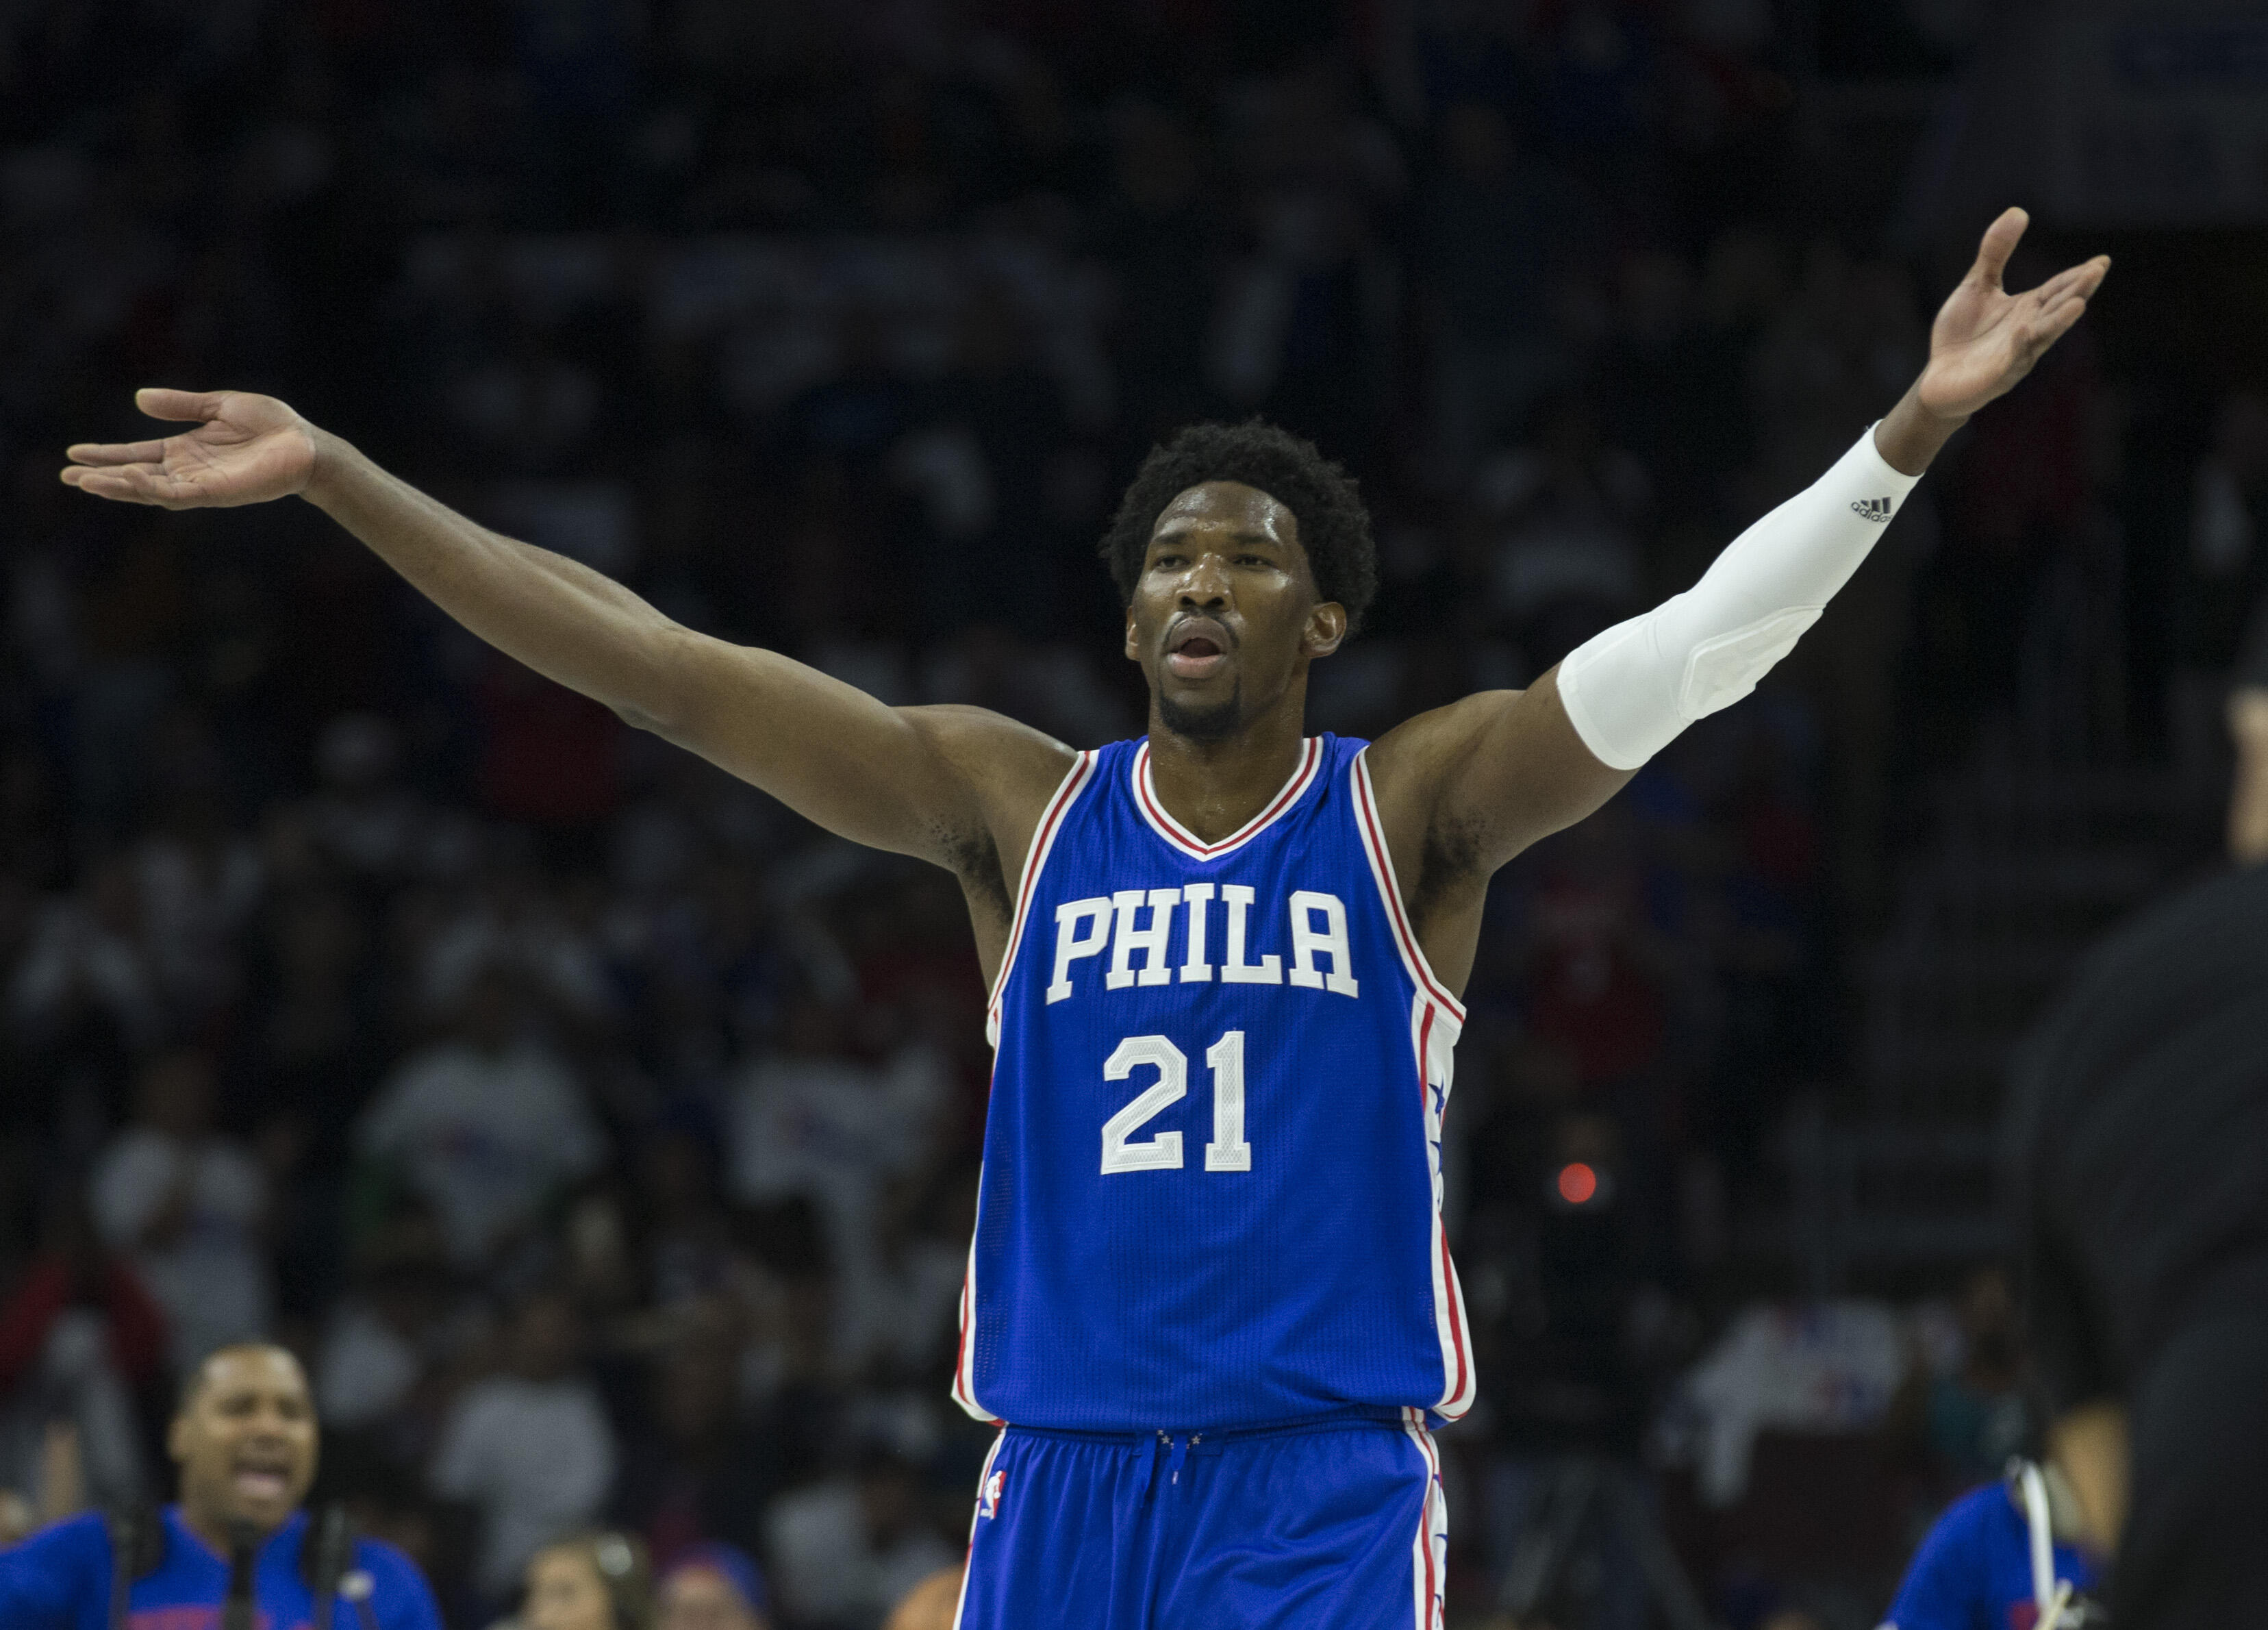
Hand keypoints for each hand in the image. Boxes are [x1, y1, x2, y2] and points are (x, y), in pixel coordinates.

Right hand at [62, 388, 317, 508]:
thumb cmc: (272, 425)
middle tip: (68, 475)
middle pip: (136, 475)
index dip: (107, 454)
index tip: (75, 453)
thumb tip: (138, 398)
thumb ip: (182, 405)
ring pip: (150, 490)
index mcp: (186, 449)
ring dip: (118, 486)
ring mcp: (200, 484)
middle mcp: (188, 470)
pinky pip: (176, 494)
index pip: (138, 454)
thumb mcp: (219, 405)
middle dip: (102, 476)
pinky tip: (128, 478)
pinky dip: (151, 489)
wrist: (306, 444)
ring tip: (85, 481)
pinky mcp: (216, 493)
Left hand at [1917, 207, 2109, 421]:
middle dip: (2077, 291)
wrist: (1937, 380)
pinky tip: (2023, 330)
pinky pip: (2010, 361)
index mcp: (2028, 309)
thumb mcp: (1977, 286)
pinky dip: (2018, 347)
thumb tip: (2019, 211)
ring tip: (2078, 303)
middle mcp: (2029, 330)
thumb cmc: (1962, 334)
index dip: (2079, 276)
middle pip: (2057, 308)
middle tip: (2097, 271)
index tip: (2102, 261)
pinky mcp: (1996, 376)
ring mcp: (2015, 355)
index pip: (2058, 289)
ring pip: (2041, 336)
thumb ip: (1995, 253)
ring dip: (2059, 321)